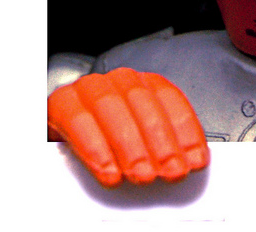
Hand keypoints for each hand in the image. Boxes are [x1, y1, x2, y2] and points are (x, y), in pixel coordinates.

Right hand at [48, 67, 209, 187]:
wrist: (59, 130)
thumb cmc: (105, 136)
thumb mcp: (137, 138)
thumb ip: (159, 145)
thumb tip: (186, 163)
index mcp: (144, 84)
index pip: (171, 99)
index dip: (186, 130)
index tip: (195, 159)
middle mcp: (120, 80)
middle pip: (145, 104)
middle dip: (162, 142)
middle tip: (171, 171)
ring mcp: (91, 87)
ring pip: (113, 109)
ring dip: (131, 146)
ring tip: (142, 175)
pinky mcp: (62, 102)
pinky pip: (79, 122)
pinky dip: (96, 149)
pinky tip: (109, 171)